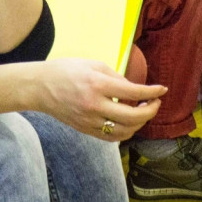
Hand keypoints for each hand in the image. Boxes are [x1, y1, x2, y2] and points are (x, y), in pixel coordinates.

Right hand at [36, 58, 163, 140]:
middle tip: (155, 102)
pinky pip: (112, 137)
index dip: (152, 92)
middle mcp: (94, 105)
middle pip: (133, 116)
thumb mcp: (92, 64)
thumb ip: (115, 76)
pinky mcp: (85, 129)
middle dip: (150, 110)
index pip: (132, 91)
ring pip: (125, 131)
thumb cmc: (64, 71)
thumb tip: (134, 89)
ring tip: (142, 112)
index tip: (163, 90)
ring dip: (139, 124)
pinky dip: (125, 131)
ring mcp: (89, 120)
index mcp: (96, 84)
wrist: (39, 87)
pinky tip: (128, 122)